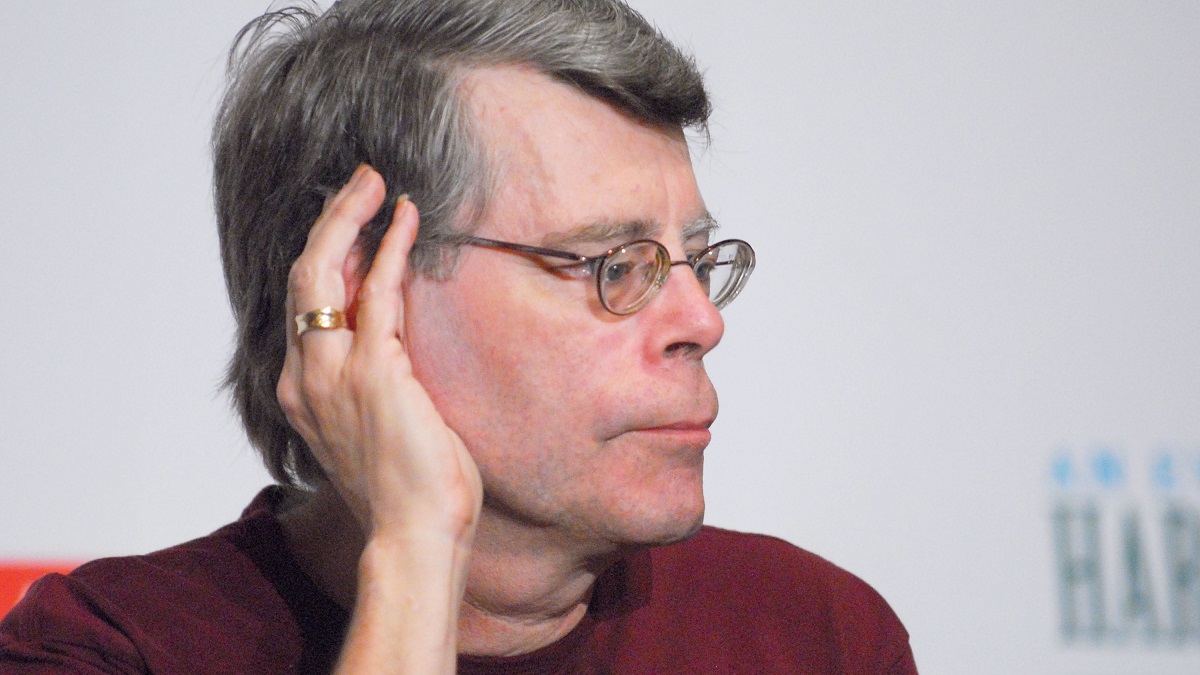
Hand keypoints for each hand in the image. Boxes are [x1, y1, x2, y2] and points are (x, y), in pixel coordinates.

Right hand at [275, 164, 481, 672]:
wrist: (413, 533)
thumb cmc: (407, 486)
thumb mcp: (378, 423)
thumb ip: (373, 376)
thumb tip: (393, 332)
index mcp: (302, 389)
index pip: (303, 304)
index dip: (325, 255)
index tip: (351, 222)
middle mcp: (305, 375)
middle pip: (302, 277)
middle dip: (329, 221)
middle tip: (360, 181)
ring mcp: (332, 372)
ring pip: (325, 272)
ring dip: (350, 218)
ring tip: (375, 181)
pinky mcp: (373, 371)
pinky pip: (378, 292)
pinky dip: (390, 248)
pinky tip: (406, 218)